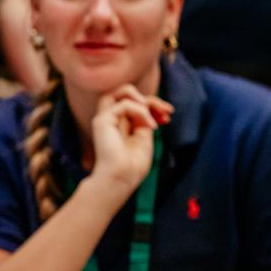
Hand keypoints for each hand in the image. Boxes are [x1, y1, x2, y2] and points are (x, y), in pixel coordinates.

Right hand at [88, 85, 172, 201]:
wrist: (121, 178)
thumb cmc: (132, 165)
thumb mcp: (144, 138)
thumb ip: (145, 120)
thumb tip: (150, 107)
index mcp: (121, 124)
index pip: (136, 104)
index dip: (154, 106)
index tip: (168, 117)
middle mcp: (112, 119)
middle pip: (130, 94)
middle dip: (152, 100)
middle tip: (168, 111)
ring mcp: (105, 118)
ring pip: (121, 92)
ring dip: (142, 98)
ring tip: (154, 114)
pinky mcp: (102, 120)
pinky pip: (124, 104)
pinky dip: (141, 111)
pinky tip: (150, 126)